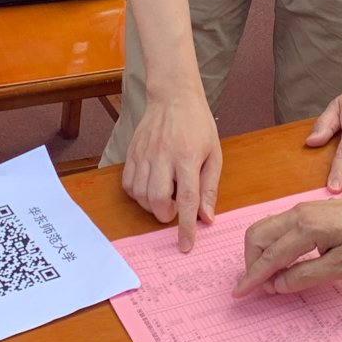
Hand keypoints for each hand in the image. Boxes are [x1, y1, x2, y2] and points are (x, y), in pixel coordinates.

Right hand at [121, 85, 221, 251]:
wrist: (173, 96)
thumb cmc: (198, 125)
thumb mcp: (213, 154)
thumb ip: (209, 188)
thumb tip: (206, 218)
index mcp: (188, 156)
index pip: (187, 198)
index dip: (186, 226)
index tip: (186, 245)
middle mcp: (164, 155)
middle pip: (158, 199)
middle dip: (166, 215)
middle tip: (176, 210)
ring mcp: (145, 153)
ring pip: (140, 194)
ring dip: (151, 206)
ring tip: (164, 197)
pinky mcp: (132, 152)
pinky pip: (128, 184)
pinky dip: (137, 194)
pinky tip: (149, 189)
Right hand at [233, 189, 341, 295]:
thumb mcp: (341, 266)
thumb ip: (306, 276)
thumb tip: (278, 284)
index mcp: (305, 230)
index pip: (270, 257)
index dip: (253, 277)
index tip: (239, 292)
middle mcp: (295, 216)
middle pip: (256, 237)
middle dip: (251, 264)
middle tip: (260, 286)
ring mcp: (296, 211)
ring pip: (261, 230)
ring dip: (257, 253)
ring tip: (268, 276)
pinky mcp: (299, 211)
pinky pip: (272, 227)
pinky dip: (267, 246)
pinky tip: (278, 261)